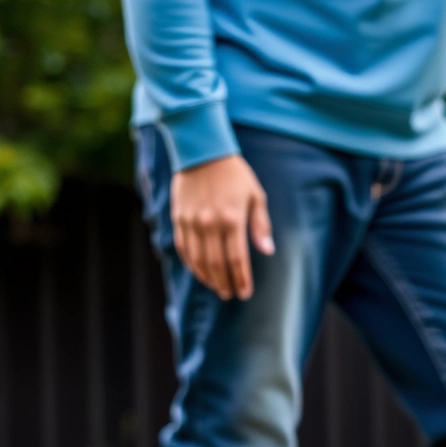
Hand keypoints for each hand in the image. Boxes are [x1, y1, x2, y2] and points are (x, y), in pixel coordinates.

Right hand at [170, 154, 274, 300]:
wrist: (202, 152)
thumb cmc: (235, 174)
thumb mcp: (256, 196)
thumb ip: (261, 225)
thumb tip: (267, 251)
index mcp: (232, 219)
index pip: (237, 259)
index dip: (241, 279)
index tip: (245, 293)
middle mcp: (210, 224)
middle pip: (216, 263)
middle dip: (224, 282)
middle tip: (231, 294)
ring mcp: (191, 222)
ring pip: (198, 259)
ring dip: (207, 277)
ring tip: (217, 287)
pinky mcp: (178, 218)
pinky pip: (183, 247)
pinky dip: (191, 263)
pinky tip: (199, 271)